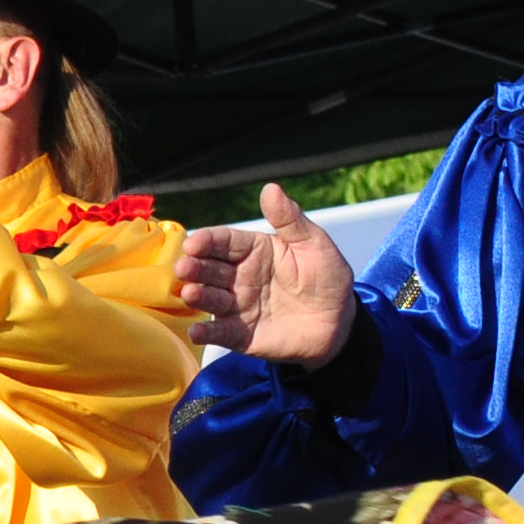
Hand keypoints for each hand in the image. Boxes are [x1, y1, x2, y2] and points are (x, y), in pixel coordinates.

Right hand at [172, 186, 355, 366]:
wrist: (339, 323)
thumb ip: (290, 219)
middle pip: (210, 269)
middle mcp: (239, 277)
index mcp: (254, 250)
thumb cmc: (327, 278)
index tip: (193, 243)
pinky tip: (196, 331)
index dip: (207, 241)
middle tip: (184, 268)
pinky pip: (220, 333)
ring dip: (197, 295)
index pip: (224, 242)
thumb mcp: (314, 244)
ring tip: (189, 293)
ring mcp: (238, 306)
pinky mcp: (240, 334)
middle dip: (194, 267)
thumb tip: (271, 188)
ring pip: (211, 298)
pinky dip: (206, 333)